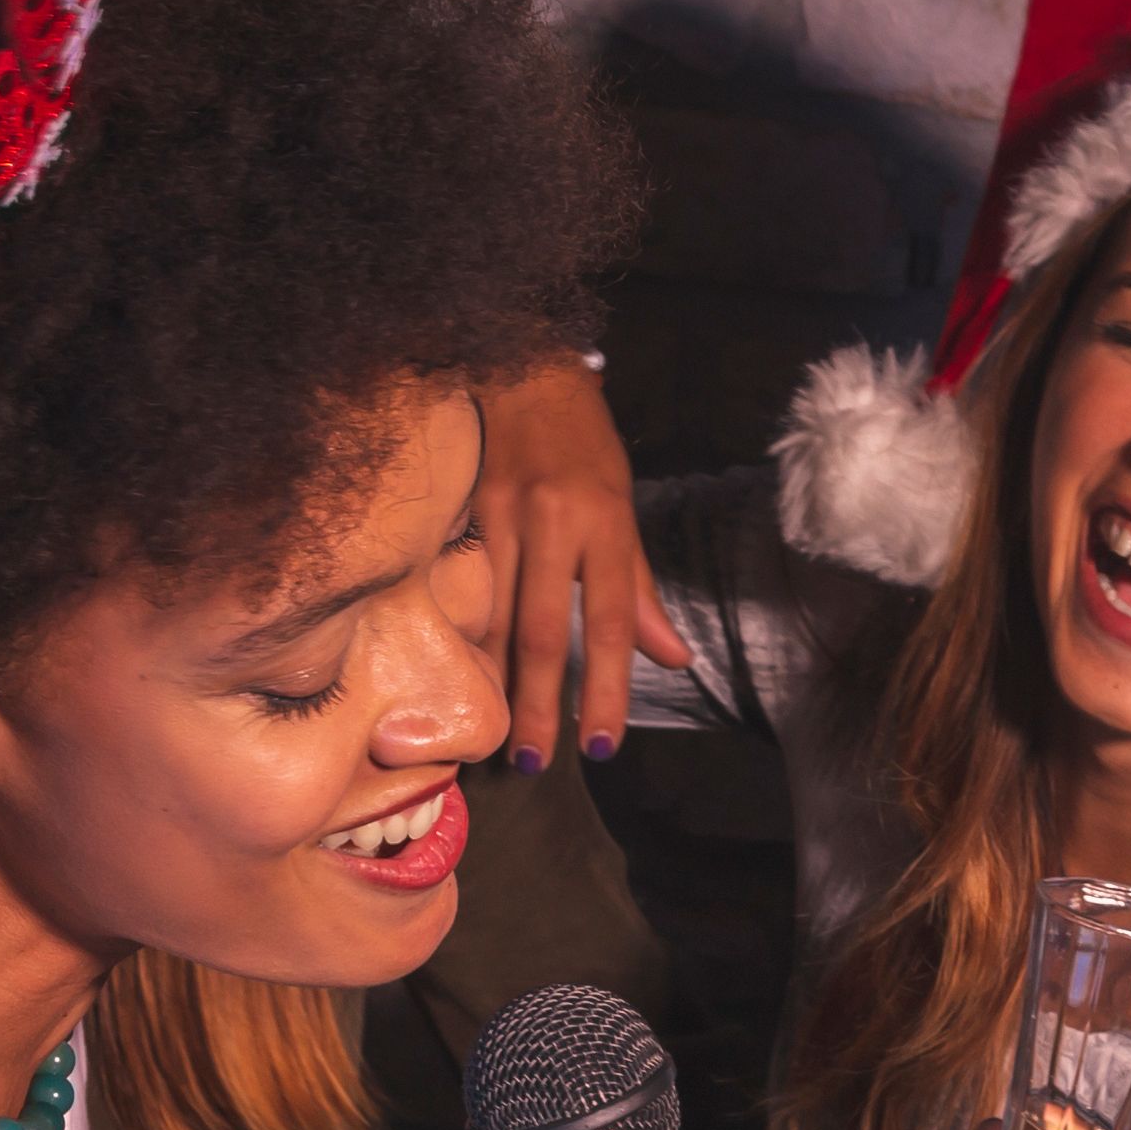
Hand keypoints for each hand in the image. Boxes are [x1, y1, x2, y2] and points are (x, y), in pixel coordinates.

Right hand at [471, 352, 687, 772]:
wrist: (519, 366)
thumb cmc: (580, 441)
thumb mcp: (622, 503)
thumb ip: (639, 587)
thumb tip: (672, 657)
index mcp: (605, 521)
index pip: (612, 620)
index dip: (610, 687)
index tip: (604, 745)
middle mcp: (554, 520)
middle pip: (546, 630)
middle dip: (542, 703)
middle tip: (537, 763)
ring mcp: (501, 514)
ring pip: (495, 615)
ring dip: (497, 682)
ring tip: (497, 736)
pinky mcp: (460, 510)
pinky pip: (460, 588)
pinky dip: (463, 638)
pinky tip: (458, 677)